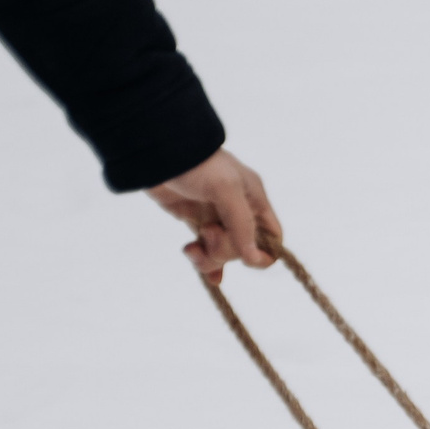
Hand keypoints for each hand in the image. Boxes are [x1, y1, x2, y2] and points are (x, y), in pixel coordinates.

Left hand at [147, 148, 279, 280]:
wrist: (156, 151)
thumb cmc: (197, 164)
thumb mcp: (226, 190)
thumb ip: (242, 225)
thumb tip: (255, 259)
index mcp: (254, 200)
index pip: (272, 238)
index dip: (262, 253)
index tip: (243, 256)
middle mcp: (238, 211)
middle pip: (245, 249)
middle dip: (225, 250)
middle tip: (206, 233)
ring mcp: (216, 217)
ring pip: (224, 253)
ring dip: (210, 259)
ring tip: (192, 249)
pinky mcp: (194, 221)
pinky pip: (206, 250)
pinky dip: (206, 264)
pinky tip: (207, 277)